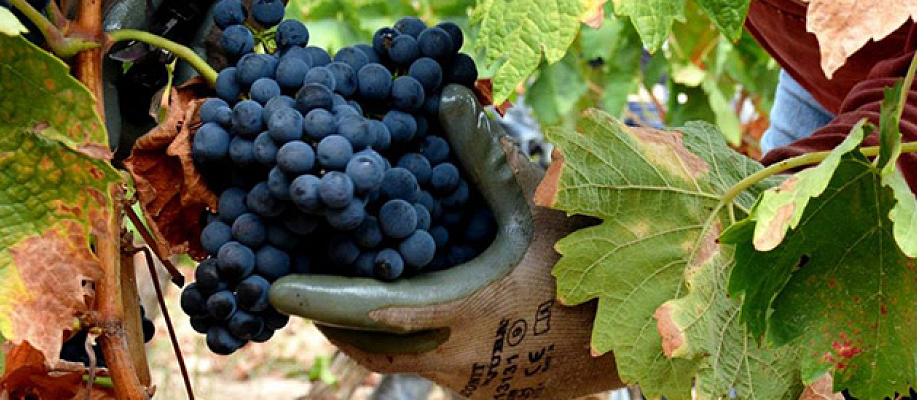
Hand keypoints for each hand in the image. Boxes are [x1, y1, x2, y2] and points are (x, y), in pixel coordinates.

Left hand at [269, 86, 619, 398]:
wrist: (640, 328)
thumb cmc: (590, 260)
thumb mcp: (539, 205)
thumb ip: (488, 156)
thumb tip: (449, 99)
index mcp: (473, 309)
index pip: (377, 311)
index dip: (323, 299)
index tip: (276, 287)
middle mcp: (465, 355)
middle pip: (370, 347)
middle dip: (332, 318)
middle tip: (302, 284)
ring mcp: (475, 379)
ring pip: (397, 362)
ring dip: (367, 333)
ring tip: (344, 296)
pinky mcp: (488, 389)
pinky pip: (429, 367)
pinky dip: (407, 343)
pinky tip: (410, 312)